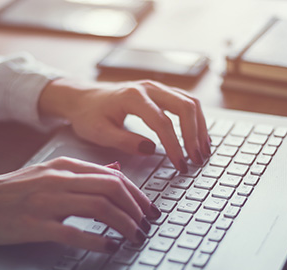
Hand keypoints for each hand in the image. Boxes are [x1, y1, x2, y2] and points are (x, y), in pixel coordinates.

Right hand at [0, 157, 160, 251]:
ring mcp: (46, 202)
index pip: (114, 177)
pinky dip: (97, 241)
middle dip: (137, 209)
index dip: (138, 195)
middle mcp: (58, 180)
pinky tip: (110, 248)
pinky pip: (73, 232)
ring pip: (99, 208)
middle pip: (112, 189)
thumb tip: (114, 172)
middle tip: (148, 226)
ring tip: (135, 238)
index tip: (149, 211)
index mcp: (64, 167)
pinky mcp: (34, 225)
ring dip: (124, 225)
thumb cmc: (9, 191)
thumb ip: (82, 173)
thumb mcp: (47, 173)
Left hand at [38, 78, 210, 171]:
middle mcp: (149, 88)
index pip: (162, 122)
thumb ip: (124, 141)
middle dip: (194, 135)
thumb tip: (151, 149)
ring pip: (190, 102)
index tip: (180, 164)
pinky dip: (196, 120)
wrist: (83, 97)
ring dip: (200, 127)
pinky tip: (199, 138)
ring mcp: (157, 88)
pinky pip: (186, 102)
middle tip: (196, 159)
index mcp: (132, 97)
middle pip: (184, 107)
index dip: (174, 145)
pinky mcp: (161, 93)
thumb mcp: (99, 133)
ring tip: (203, 151)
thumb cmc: (89, 115)